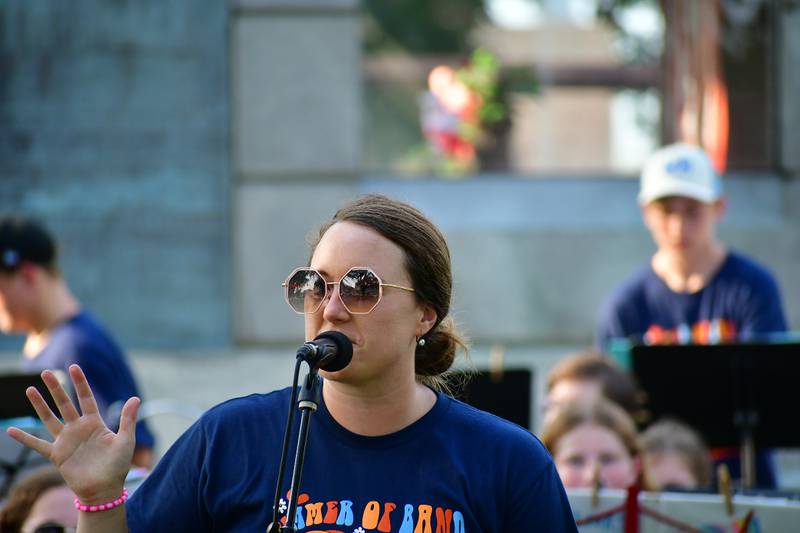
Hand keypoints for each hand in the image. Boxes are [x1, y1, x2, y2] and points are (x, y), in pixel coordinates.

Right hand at [6, 364, 139, 503]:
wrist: (105, 488)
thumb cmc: (118, 465)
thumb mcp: (125, 440)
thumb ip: (128, 419)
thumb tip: (136, 397)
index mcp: (95, 423)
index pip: (86, 398)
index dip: (80, 383)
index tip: (73, 367)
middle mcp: (78, 428)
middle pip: (65, 403)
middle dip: (56, 388)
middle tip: (45, 372)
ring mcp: (66, 440)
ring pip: (49, 418)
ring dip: (39, 405)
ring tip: (30, 389)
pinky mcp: (57, 455)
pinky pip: (37, 445)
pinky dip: (25, 438)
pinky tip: (11, 430)